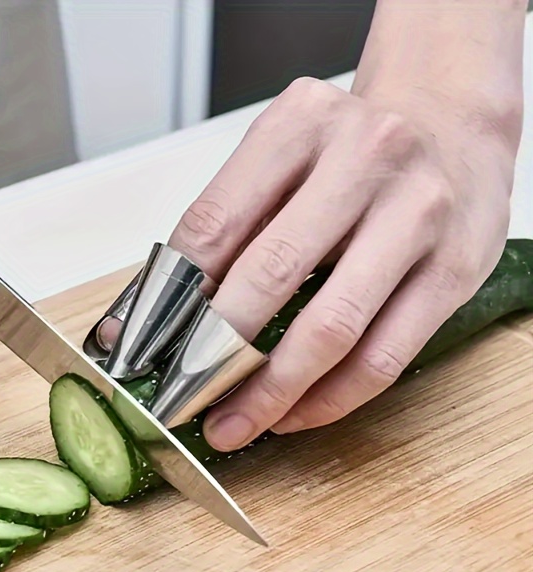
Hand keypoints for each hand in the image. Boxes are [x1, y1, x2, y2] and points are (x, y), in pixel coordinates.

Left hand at [168, 2, 524, 451]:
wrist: (453, 126)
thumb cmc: (349, 154)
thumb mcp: (282, 157)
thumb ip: (224, 226)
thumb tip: (148, 312)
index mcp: (300, 124)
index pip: (213, 224)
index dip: (166, 299)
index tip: (138, 351)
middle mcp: (365, 158)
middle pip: (271, 275)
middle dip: (213, 353)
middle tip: (180, 400)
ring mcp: (418, 214)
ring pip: (331, 327)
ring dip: (271, 392)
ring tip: (232, 424)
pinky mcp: (455, 270)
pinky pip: (384, 356)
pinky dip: (329, 399)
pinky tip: (293, 414)